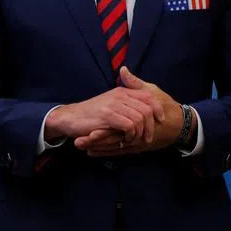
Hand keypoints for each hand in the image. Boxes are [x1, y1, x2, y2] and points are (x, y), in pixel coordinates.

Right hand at [45, 80, 163, 142]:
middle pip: (147, 109)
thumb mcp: (111, 104)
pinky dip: (130, 135)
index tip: (160, 120)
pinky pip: (129, 125)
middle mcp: (119, 95)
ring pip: (139, 118)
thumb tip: (146, 109)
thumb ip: (127, 103)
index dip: (158, 109)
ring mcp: (113, 104)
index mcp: (122, 91)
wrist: (70, 117)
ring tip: (134, 140)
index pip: (148, 96)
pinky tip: (125, 139)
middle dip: (151, 126)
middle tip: (148, 138)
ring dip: (140, 133)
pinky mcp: (107, 115)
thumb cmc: (92, 114)